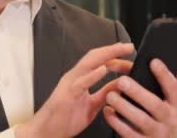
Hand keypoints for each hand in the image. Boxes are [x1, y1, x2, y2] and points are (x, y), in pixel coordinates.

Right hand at [16, 43, 133, 137]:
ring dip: (105, 56)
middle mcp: (75, 77)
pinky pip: (81, 83)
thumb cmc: (66, 118)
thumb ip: (106, 93)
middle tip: (129, 47)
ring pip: (88, 64)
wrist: (47, 131)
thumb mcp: (93, 105)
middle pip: (94, 57)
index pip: (99, 62)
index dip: (114, 56)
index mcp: (80, 79)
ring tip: (119, 50)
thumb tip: (122, 84)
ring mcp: (70, 84)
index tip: (129, 54)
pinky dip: (92, 75)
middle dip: (112, 50)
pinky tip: (103, 70)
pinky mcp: (67, 95)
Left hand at [103, 59, 176, 137]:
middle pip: (155, 105)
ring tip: (111, 95)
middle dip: (138, 92)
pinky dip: (116, 122)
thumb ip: (175, 88)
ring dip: (124, 106)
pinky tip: (108, 111)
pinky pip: (128, 133)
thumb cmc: (166, 123)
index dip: (164, 75)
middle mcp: (169, 120)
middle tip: (122, 81)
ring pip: (140, 120)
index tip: (153, 62)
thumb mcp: (175, 106)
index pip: (173, 88)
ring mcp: (157, 133)